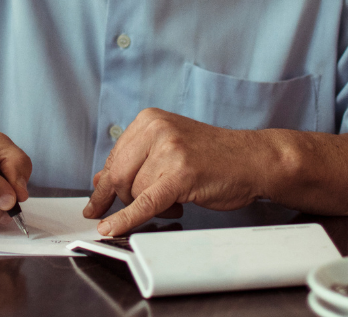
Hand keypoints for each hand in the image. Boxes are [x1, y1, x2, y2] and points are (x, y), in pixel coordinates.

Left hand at [83, 108, 261, 235]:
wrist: (252, 159)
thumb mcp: (169, 146)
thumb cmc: (213, 155)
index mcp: (149, 119)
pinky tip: (111, 228)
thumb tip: (100, 181)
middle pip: (118, 175)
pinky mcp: (180, 174)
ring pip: (135, 191)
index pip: (115, 157)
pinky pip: (145, 203)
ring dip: (151, 206)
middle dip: (123, 198)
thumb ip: (135, 160)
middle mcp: (156, 129)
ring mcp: (169, 151)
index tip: (95, 201)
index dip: (106, 184)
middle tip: (135, 208)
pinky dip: (126, 219)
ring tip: (174, 200)